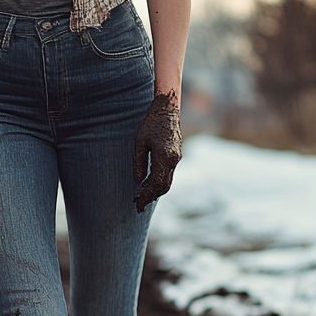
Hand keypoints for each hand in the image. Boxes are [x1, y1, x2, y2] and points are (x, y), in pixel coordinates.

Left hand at [133, 90, 181, 212]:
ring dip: (156, 191)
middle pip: (164, 186)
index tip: (138, 204)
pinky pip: (169, 174)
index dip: (146, 196)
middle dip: (151, 197)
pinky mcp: (177, 155)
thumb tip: (138, 180)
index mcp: (164, 157)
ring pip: (168, 181)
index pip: (156, 184)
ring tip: (143, 196)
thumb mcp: (140, 142)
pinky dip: (160, 182)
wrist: (168, 110)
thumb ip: (139, 162)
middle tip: (139, 205)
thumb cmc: (151, 123)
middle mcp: (173, 160)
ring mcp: (177, 158)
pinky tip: (150, 183)